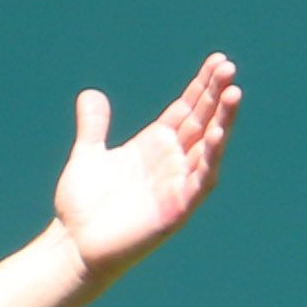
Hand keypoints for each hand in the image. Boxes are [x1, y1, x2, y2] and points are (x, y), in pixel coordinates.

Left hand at [51, 54, 240, 285]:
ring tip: (234, 92)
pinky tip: (219, 133)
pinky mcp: (176, 209)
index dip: (202, 85)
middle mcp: (171, 161)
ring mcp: (176, 184)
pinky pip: (200, 180)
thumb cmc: (81, 208)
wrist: (73, 247)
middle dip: (216, 94)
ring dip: (222, 120)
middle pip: (201, 120)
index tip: (217, 60)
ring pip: (208, 147)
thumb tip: (91, 94)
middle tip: (228, 66)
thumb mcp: (87, 156)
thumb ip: (94, 126)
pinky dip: (211, 157)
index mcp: (154, 145)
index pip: (187, 108)